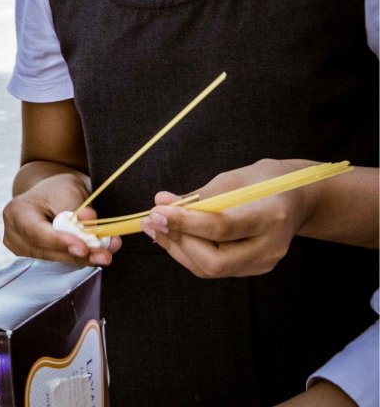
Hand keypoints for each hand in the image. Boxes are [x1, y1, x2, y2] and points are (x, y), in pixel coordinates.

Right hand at [3, 171, 121, 265]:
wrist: (51, 195)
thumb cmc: (57, 190)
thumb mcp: (69, 191)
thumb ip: (78, 210)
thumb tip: (90, 222)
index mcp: (16, 212)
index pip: (36, 232)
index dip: (59, 242)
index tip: (83, 248)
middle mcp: (14, 234)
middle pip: (46, 251)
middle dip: (77, 254)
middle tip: (104, 255)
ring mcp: (21, 249)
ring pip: (54, 260)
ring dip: (81, 259)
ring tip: (104, 254)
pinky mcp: (34, 258)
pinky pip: (57, 262)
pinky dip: (76, 258)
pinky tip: (94, 254)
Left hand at [142, 159, 316, 277]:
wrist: (297, 197)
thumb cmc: (263, 182)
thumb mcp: (232, 180)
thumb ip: (197, 197)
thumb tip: (160, 202)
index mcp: (270, 216)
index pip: (221, 227)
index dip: (184, 222)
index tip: (157, 210)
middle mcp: (270, 247)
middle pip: (214, 261)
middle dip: (178, 241)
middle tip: (152, 220)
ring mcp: (263, 263)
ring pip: (210, 268)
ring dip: (176, 248)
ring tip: (154, 226)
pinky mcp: (253, 269)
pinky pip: (213, 267)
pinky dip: (188, 252)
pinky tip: (172, 235)